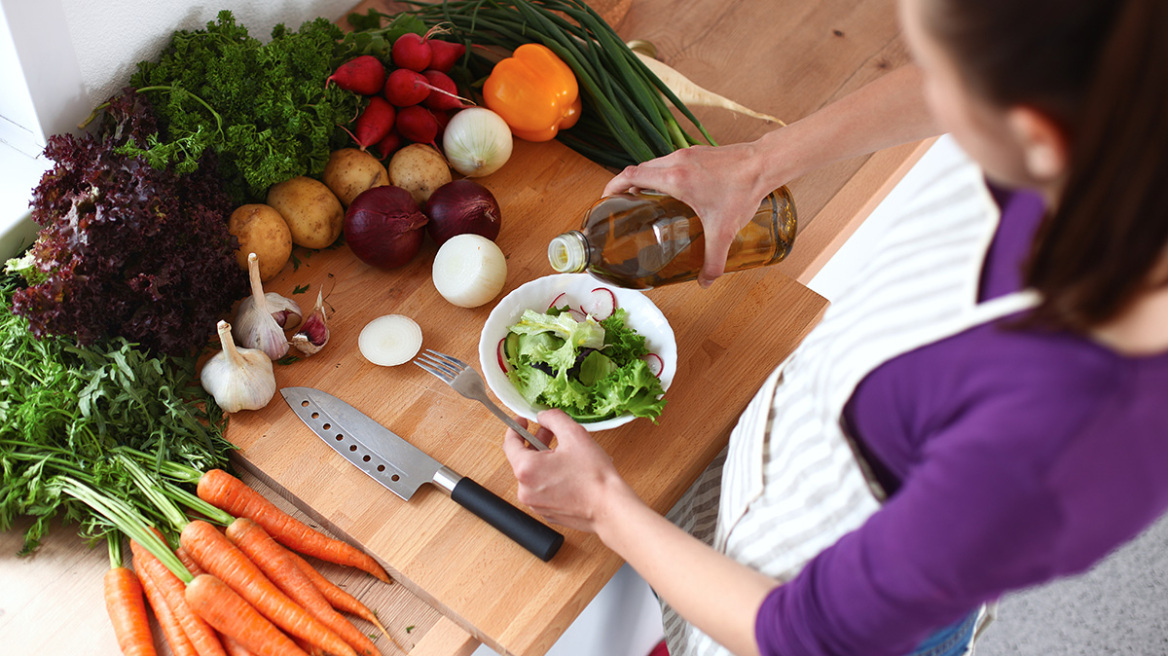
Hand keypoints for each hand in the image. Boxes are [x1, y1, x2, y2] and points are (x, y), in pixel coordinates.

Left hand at [502, 409, 633, 532]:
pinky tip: (569, 473)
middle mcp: (526, 490)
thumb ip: (554, 418)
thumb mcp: (574, 434)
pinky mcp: (547, 513)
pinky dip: (550, 479)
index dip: (515, 428)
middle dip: (535, 443)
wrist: (609, 508)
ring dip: (544, 462)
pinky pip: (543, 491)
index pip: (510, 444)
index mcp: (526, 469)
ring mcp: (536, 504)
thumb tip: (544, 416)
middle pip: (522, 460)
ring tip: (565, 454)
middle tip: (550, 433)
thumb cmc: (594, 476)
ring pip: (533, 476)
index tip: (522, 421)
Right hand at [602, 142, 775, 286]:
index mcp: (674, 178)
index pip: (630, 175)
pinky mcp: (697, 152)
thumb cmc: (742, 190)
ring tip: (644, 200)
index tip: (606, 198)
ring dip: (644, 179)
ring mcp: (686, 153)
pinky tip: (672, 192)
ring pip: (653, 164)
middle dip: (625, 186)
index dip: (613, 186)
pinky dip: (661, 174)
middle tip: (623, 205)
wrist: (764, 163)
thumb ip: (714, 260)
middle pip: (638, 170)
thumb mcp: (724, 231)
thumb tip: (705, 282)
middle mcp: (675, 161)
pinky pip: (669, 161)